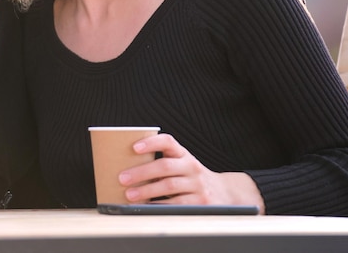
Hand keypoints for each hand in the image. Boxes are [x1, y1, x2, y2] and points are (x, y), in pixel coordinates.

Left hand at [117, 133, 264, 212]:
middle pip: (164, 166)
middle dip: (141, 172)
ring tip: (130, 194)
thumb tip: (130, 167)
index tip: (134, 147)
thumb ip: (163, 162)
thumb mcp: (182, 164)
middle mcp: (191, 166)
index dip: (151, 142)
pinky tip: (147, 206)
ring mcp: (197, 185)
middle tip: (123, 177)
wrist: (225, 193)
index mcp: (184, 154)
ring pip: (168, 186)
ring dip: (146, 191)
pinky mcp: (201, 202)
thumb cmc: (192, 177)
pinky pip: (177, 204)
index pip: (168, 141)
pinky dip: (159, 206)